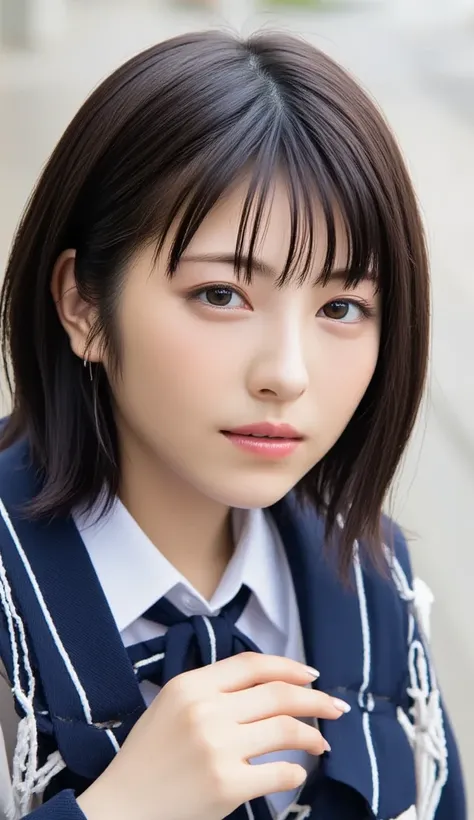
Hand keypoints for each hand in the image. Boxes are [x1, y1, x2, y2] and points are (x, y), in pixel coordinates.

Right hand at [77, 652, 347, 819]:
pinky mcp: (226, 786)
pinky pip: (278, 772)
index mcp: (190, 685)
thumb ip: (211, 690)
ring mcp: (217, 748)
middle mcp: (205, 710)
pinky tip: (296, 773)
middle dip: (315, 700)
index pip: (252, 664)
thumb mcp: (170, 706)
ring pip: (284, 729)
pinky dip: (296, 772)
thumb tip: (269, 686)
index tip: (312, 676)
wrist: (121, 809)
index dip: (289, 667)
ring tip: (320, 744)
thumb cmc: (146, 758)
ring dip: (312, 736)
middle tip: (336, 709)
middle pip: (277, 694)